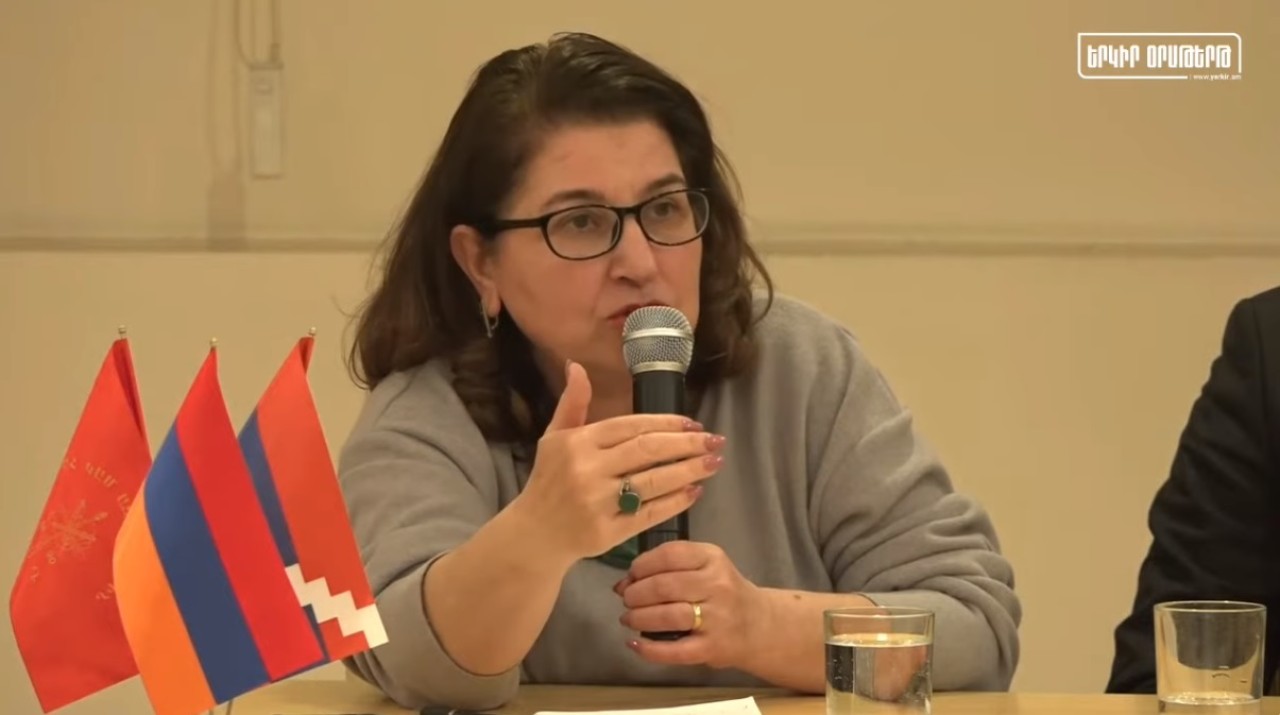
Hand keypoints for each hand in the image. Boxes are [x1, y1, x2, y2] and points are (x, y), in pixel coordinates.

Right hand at [515, 360, 724, 562]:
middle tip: (715, 441)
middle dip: (687, 444)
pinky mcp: (609, 531)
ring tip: (714, 463)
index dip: (665, 423)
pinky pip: (650, 514)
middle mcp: (588, 469)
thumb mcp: (553, 437)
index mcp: (578, 443)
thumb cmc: (548, 481)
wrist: (535, 533)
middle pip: (648, 450)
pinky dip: (676, 501)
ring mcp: (599, 502)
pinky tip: (694, 490)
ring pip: (654, 481)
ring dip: (690, 471)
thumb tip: (577, 366)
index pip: (630, 426)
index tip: (693, 423)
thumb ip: (572, 403)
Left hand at [614, 541, 763, 669]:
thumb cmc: (724, 592)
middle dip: (636, 594)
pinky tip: (634, 644)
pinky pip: (675, 650)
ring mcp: (717, 619)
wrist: (760, 626)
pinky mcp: (713, 648)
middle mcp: (718, 586)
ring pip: (667, 616)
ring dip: (639, 618)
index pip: (670, 554)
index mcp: (713, 558)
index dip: (642, 565)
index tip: (631, 576)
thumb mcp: (705, 567)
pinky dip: (649, 649)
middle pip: (664, 586)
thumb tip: (623, 583)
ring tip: (629, 619)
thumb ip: (668, 569)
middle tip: (627, 600)